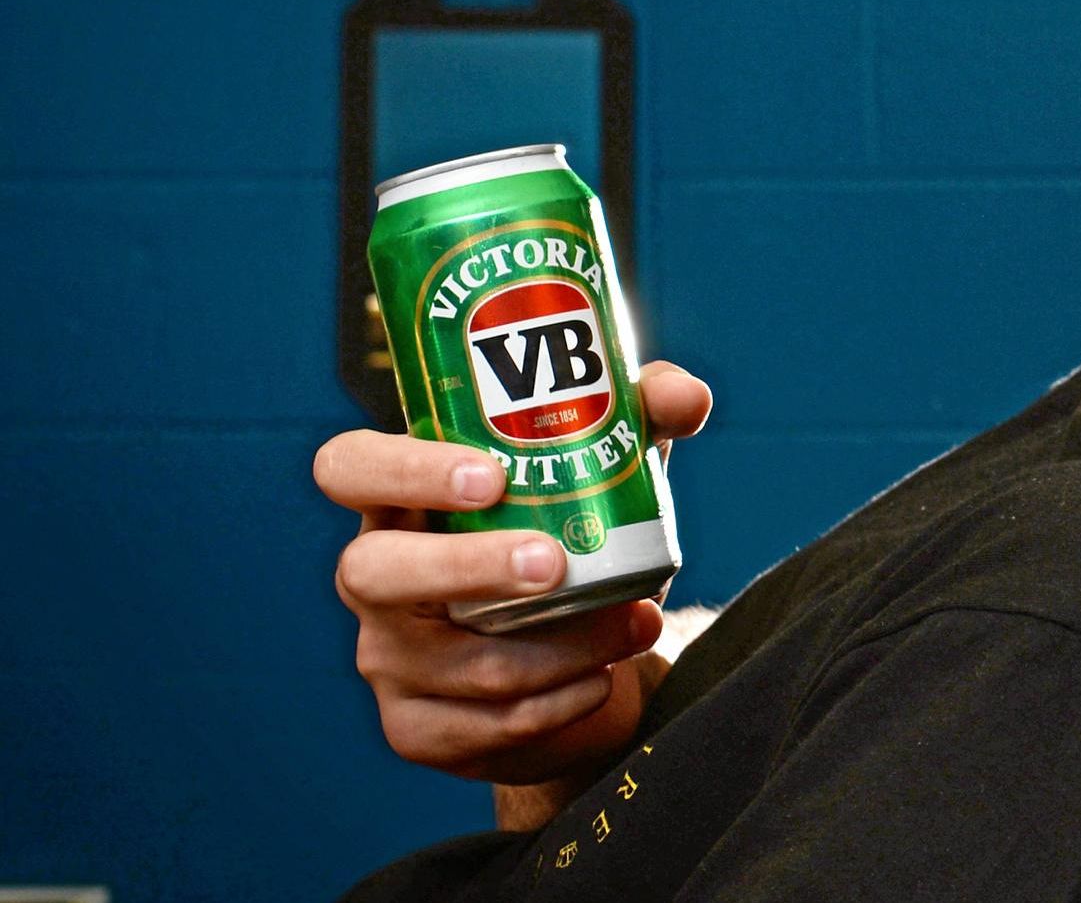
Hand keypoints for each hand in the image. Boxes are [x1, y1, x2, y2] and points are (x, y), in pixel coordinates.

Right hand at [314, 361, 710, 787]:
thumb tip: (685, 397)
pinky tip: (603, 679)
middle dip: (470, 566)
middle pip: (375, 570)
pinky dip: (561, 701)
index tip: (490, 476)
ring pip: (461, 660)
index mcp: (402, 499)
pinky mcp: (418, 728)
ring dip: (563, 645)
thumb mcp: (605, 468)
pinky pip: (488, 723)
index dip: (404, 469)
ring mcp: (388, 658)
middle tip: (555, 562)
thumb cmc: (575, 535)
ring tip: (637, 621)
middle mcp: (376, 577)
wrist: (583, 656)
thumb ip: (640, 416)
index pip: (349, 467)